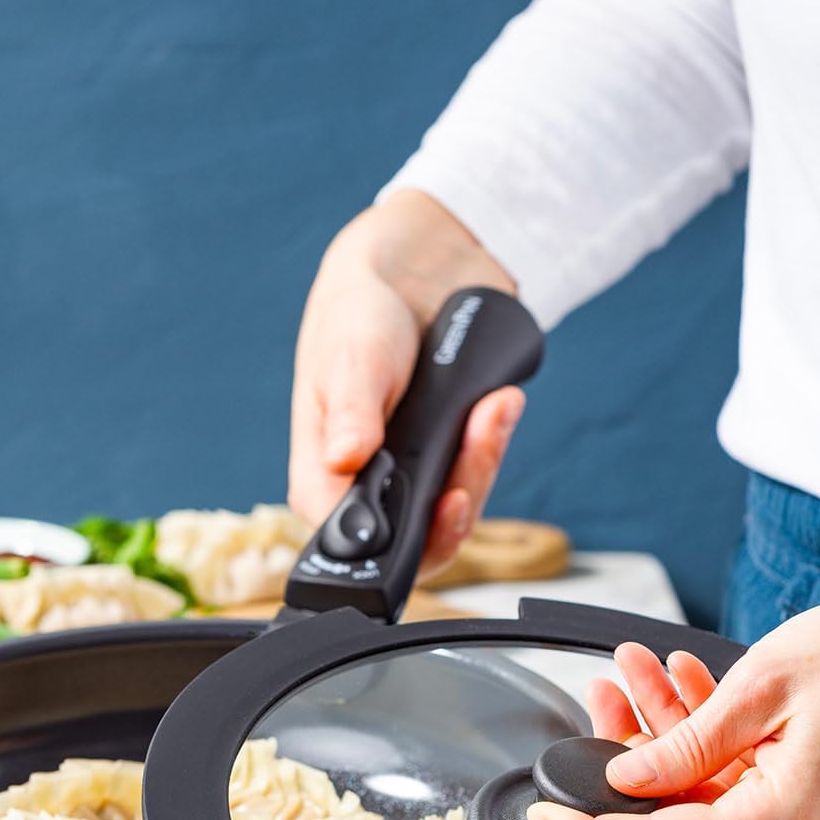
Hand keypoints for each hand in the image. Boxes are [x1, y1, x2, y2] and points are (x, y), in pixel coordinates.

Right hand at [289, 190, 523, 574]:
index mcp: (321, 478)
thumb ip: (351, 412)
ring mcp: (407, 476)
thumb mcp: (352, 358)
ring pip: (454, 509)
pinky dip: (492, 443)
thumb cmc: (358, 316)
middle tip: (476, 448)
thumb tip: (344, 458)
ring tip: (492, 409)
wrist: (407, 275)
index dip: (404, 541)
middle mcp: (362, 488)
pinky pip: (475, 474)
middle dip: (457, 499)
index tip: (441, 505)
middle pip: (417, 538)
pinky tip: (498, 405)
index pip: (358, 544)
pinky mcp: (442, 459)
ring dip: (481, 464)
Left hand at [528, 586, 819, 819]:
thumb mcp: (761, 687)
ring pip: (700, 784)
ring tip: (637, 666)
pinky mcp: (805, 800)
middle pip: (675, 809)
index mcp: (782, 818)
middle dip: (629, 746)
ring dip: (665, 727)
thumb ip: (686, 743)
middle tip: (604, 687)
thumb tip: (627, 778)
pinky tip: (683, 680)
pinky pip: (734, 774)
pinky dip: (704, 732)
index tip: (546, 819)